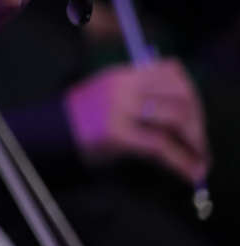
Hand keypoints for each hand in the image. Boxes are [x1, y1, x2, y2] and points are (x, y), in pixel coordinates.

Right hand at [65, 59, 209, 184]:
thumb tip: (182, 120)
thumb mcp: (110, 100)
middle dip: (198, 124)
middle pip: (181, 95)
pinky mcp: (116, 133)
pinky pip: (160, 145)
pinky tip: (188, 174)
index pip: (172, 71)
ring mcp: (119, 108)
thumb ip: (140, 100)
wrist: (45, 136)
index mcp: (122, 75)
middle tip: (200, 147)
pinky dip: (181, 162)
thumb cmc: (78, 122)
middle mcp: (123, 86)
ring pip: (177, 117)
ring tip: (198, 163)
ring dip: (195, 143)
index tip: (195, 119)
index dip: (192, 95)